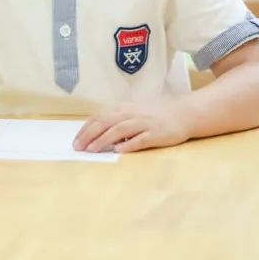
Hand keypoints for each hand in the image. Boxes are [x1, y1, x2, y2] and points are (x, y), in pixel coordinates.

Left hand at [72, 101, 192, 153]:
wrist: (183, 114)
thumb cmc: (154, 115)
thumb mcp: (132, 113)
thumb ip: (116, 120)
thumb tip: (95, 133)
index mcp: (123, 108)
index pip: (99, 117)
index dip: (85, 129)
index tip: (75, 140)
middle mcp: (132, 114)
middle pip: (106, 122)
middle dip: (89, 134)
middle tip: (78, 147)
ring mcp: (144, 123)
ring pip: (119, 129)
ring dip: (104, 139)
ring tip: (92, 149)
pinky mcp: (156, 134)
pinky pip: (140, 139)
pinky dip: (128, 144)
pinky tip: (118, 150)